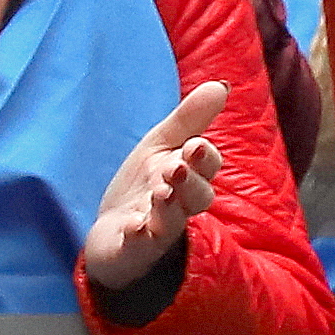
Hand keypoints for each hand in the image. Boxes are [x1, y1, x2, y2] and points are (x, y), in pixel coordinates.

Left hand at [82, 83, 235, 289]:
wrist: (112, 234)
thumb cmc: (143, 186)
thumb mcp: (161, 145)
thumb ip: (189, 119)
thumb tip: (222, 84)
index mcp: (188, 176)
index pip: (207, 165)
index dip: (204, 156)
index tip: (195, 144)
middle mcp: (179, 205)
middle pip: (197, 196)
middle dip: (190, 180)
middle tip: (177, 166)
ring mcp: (157, 230)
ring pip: (172, 221)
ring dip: (169, 206)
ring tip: (161, 192)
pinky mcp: (133, 250)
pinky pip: (139, 246)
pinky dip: (138, 237)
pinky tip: (133, 227)